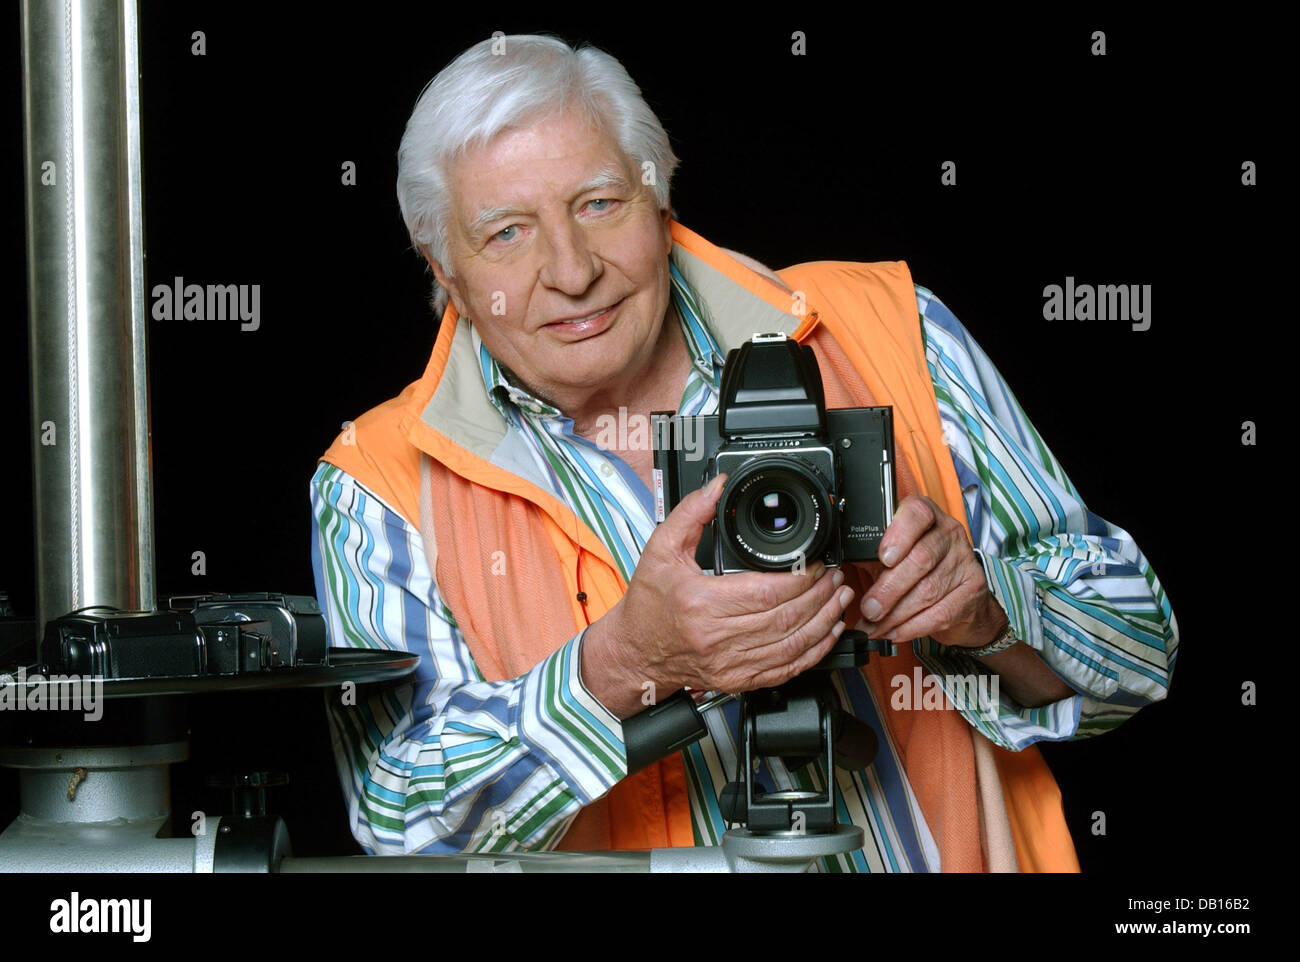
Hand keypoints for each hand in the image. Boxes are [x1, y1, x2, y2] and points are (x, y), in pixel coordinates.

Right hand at [582, 473, 855, 715]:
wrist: (635, 653)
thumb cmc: (648, 604)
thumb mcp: (660, 550)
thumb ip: (691, 514)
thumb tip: (718, 487)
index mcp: (701, 603)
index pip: (767, 592)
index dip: (801, 577)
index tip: (816, 562)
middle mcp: (717, 638)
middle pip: (787, 617)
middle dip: (820, 595)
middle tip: (835, 575)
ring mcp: (731, 664)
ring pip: (793, 645)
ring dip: (825, 621)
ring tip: (840, 598)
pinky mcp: (740, 680)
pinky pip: (787, 669)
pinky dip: (815, 651)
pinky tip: (828, 632)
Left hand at [857, 495, 1007, 648]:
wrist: (961, 598)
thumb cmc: (918, 572)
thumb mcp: (892, 556)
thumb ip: (870, 555)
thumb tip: (836, 569)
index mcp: (926, 517)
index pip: (917, 514)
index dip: (899, 535)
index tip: (883, 557)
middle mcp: (949, 533)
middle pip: (920, 559)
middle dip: (889, 589)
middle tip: (868, 609)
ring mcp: (964, 561)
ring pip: (928, 590)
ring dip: (896, 614)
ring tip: (875, 626)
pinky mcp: (973, 589)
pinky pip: (940, 612)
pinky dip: (912, 627)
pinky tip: (895, 632)